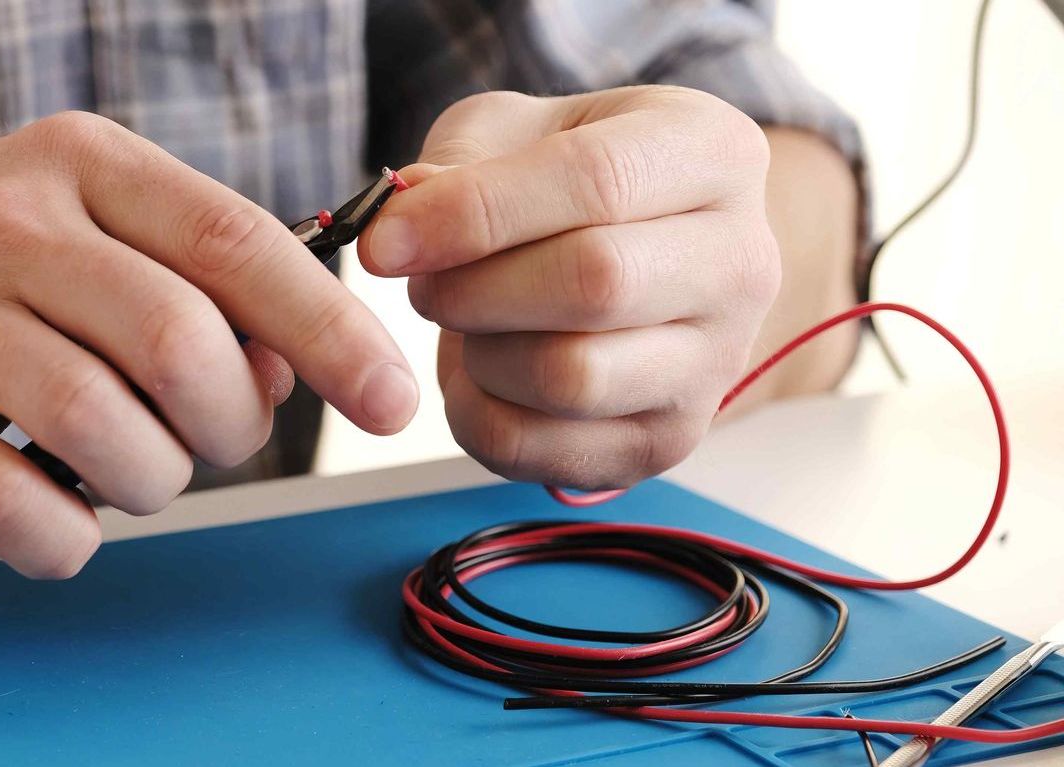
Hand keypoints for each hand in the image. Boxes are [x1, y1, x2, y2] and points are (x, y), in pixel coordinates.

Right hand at [0, 112, 416, 578]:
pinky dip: (62, 540)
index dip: (332, 329)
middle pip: (182, 343)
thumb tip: (289, 374)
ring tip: (122, 479)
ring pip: (106, 427)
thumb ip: (176, 284)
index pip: (238, 242)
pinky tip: (54, 526)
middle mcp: (4, 223)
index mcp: (74, 165)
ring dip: (148, 483)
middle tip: (202, 446)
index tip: (389, 398)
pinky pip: (12, 503)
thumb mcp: (55, 232)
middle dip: (226, 425)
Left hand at [359, 87, 779, 489]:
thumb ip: (457, 163)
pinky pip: (540, 448)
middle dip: (472, 287)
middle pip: (593, 284)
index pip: (596, 180)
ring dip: (478, 351)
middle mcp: (740, 261)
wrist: (632, 254)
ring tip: (466, 319)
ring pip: (569, 377)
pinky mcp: (666, 440)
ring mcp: (715, 363)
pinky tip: (479, 370)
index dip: (474, 213)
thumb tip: (402, 225)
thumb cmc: (563, 181)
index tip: (386, 240)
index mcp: (712, 153)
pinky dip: (476, 414)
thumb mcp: (514, 132)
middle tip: (421, 280)